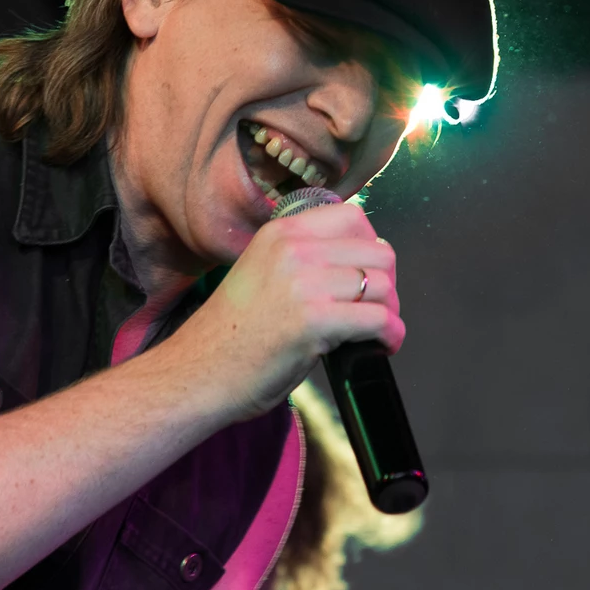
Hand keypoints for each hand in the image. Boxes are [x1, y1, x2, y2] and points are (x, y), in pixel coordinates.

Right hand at [168, 202, 402, 420]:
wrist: (199, 371)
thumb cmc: (231, 333)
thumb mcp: (263, 271)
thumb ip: (304, 258)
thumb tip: (359, 262)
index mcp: (281, 232)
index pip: (354, 218)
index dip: (372, 247)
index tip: (367, 274)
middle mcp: (293, 250)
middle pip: (378, 252)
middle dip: (386, 284)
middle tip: (376, 309)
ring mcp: (303, 284)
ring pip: (383, 285)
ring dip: (390, 312)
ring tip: (377, 331)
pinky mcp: (313, 321)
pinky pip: (379, 319)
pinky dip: (390, 335)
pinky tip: (381, 346)